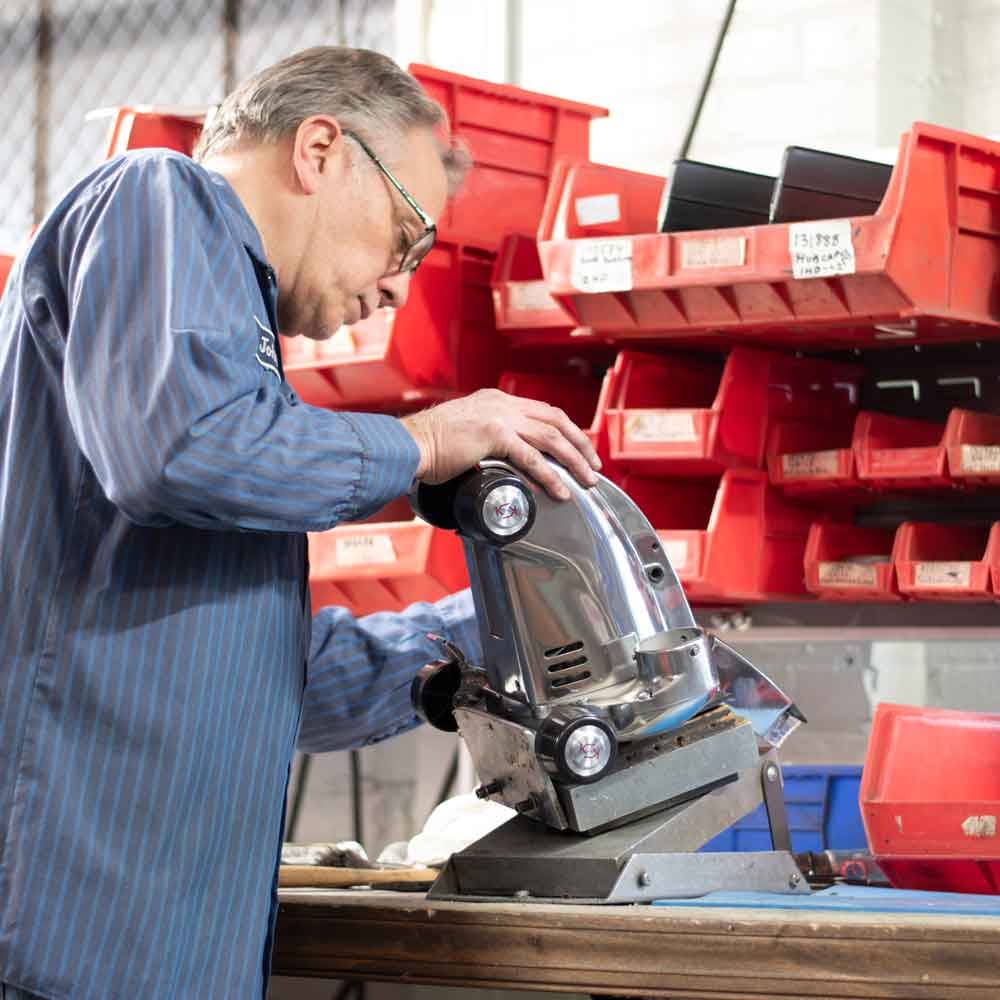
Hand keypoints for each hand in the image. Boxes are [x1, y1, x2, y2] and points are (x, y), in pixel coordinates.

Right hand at [401, 389, 601, 498]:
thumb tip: (499, 460)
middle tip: (594, 466)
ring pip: (551, 438)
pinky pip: (531, 457)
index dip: (566, 430)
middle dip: (580, 444)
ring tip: (586, 481)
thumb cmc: (428, 447)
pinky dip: (550, 476)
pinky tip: (560, 491)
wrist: (408, 445)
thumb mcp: (464, 432)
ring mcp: (498, 416)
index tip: (580, 448)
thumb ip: (485, 438)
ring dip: (574, 461)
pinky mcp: (493, 434)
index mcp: (496, 400)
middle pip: (555, 420)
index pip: (543, 411)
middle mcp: (501, 403)